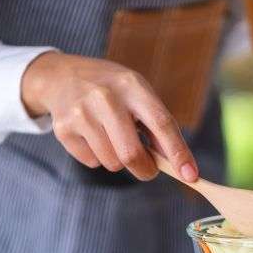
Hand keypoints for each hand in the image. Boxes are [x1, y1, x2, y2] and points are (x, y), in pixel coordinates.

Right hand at [21, 52, 197, 181]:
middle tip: (148, 170)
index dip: (178, 152)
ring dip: (119, 160)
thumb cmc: (112, 89)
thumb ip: (157, 124)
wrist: (62, 76)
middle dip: (145, 170)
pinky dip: (98, 157)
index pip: (161, 123)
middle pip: (131, 153)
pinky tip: (92, 135)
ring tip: (112, 138)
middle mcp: (106, 97)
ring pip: (112, 162)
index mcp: (132, 85)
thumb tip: (177, 163)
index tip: (191, 175)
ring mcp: (81, 113)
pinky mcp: (63, 128)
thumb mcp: (137, 93)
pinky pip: (92, 162)